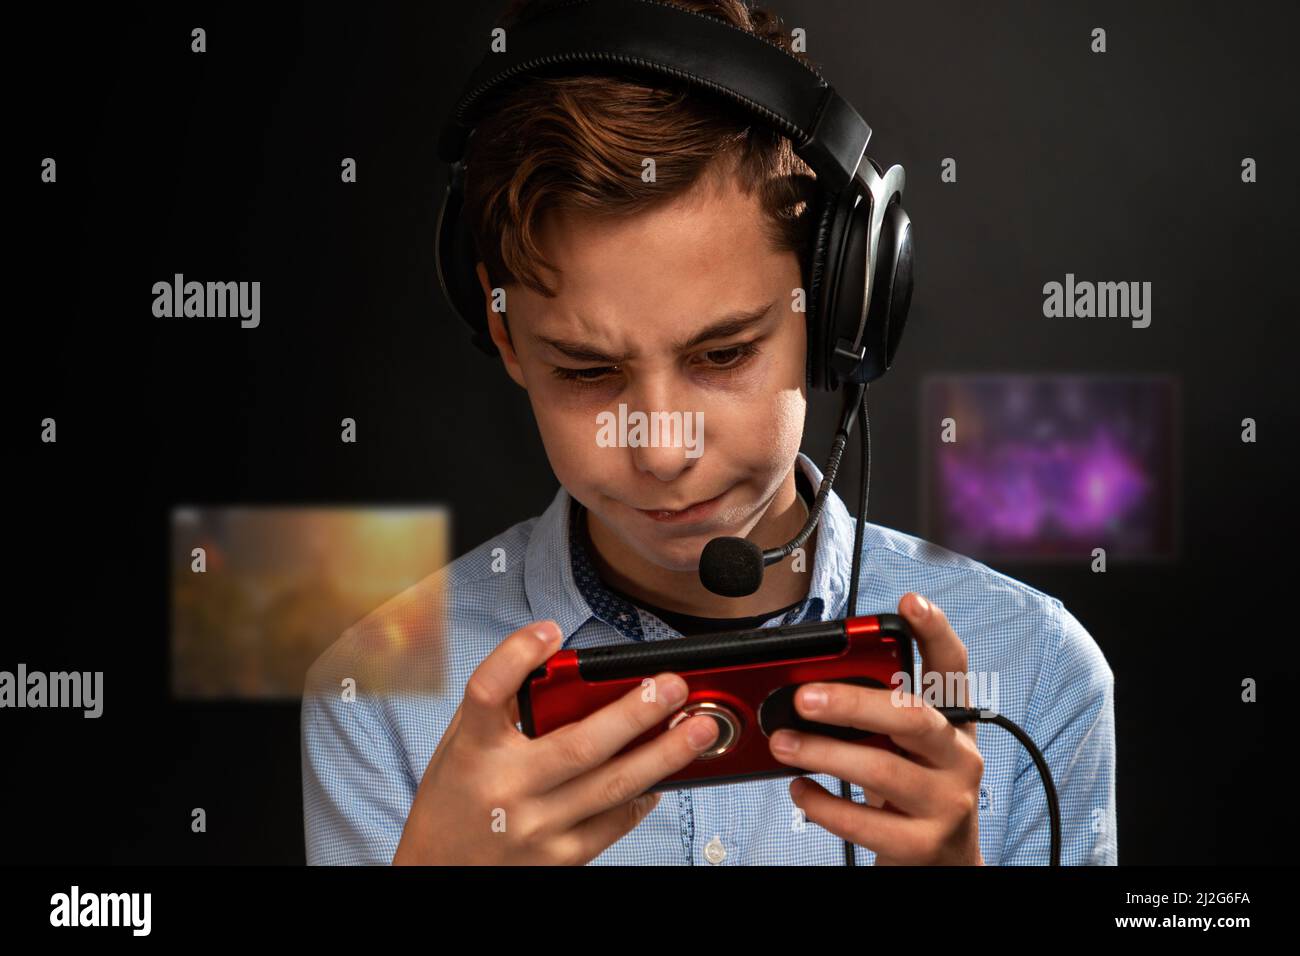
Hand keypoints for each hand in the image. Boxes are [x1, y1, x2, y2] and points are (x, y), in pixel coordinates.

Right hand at [392, 619, 718, 864]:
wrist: (437, 874)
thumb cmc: (454, 801)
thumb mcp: (459, 745)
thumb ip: (499, 704)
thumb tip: (555, 659)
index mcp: (473, 750)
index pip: (487, 692)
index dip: (517, 656)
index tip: (549, 631)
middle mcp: (506, 787)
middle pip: (579, 744)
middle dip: (636, 711)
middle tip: (672, 686)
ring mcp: (536, 827)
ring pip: (612, 785)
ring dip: (663, 754)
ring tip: (698, 729)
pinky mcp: (560, 857)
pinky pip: (614, 821)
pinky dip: (644, 795)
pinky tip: (664, 775)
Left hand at [768, 593, 984, 864]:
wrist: (940, 866)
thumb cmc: (910, 794)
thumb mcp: (903, 748)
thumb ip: (874, 715)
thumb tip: (811, 686)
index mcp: (952, 723)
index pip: (952, 669)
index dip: (935, 632)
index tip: (910, 602)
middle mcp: (958, 758)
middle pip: (913, 718)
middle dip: (854, 703)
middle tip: (804, 698)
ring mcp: (947, 804)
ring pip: (884, 772)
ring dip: (824, 755)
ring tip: (784, 744)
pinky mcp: (925, 846)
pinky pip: (867, 824)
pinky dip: (825, 806)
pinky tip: (802, 792)